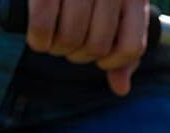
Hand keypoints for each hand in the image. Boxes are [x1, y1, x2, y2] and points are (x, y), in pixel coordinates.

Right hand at [23, 0, 148, 96]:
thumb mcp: (118, 5)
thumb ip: (123, 43)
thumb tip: (120, 88)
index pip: (132, 47)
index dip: (114, 62)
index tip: (99, 59)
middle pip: (97, 45)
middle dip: (78, 55)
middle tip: (66, 49)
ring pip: (72, 35)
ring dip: (58, 49)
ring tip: (50, 43)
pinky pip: (44, 18)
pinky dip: (39, 36)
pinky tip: (37, 40)